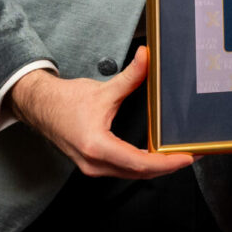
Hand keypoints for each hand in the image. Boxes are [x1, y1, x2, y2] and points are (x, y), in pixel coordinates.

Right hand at [8, 47, 193, 178]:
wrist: (40, 107)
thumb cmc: (65, 101)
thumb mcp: (103, 90)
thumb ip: (130, 76)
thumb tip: (147, 57)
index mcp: (96, 146)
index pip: (139, 162)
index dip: (166, 162)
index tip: (186, 157)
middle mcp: (94, 162)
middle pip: (139, 172)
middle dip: (167, 166)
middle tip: (191, 156)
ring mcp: (92, 167)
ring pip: (132, 174)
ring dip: (155, 167)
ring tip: (178, 156)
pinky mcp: (93, 165)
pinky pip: (123, 170)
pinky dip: (142, 165)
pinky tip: (156, 157)